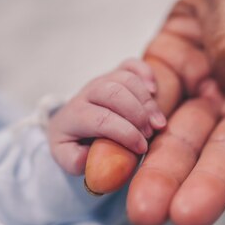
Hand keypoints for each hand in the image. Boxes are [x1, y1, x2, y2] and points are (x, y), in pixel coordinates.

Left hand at [48, 58, 166, 174]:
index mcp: (74, 114)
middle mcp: (88, 93)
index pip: (101, 119)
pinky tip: (154, 90)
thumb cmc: (74, 144)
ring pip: (125, 79)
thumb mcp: (66, 158)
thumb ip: (73, 160)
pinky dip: (146, 73)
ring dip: (146, 100)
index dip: (125, 133)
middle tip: (150, 133)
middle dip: (137, 113)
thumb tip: (87, 155)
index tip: (141, 148)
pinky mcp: (116, 74)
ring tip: (158, 122)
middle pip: (114, 92)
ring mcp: (103, 80)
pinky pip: (131, 64)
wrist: (70, 125)